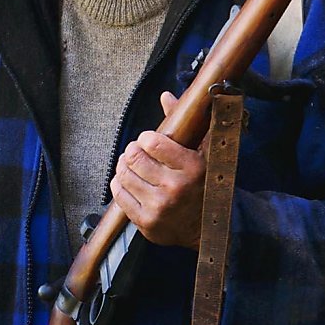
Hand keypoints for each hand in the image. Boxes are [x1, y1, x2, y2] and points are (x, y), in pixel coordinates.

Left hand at [110, 90, 204, 246]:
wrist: (206, 229)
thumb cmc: (202, 185)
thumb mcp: (202, 153)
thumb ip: (186, 123)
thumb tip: (165, 96)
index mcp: (192, 167)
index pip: (152, 142)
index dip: (145, 138)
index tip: (149, 141)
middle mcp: (175, 188)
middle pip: (133, 157)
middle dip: (132, 151)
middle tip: (137, 152)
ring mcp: (159, 207)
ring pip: (123, 175)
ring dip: (124, 166)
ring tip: (131, 165)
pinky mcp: (146, 222)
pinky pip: (119, 195)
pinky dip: (119, 184)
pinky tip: (128, 181)